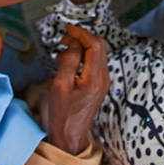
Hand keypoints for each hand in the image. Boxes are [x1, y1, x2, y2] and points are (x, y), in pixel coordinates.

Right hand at [48, 25, 110, 154]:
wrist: (70, 136)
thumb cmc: (63, 114)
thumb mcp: (60, 86)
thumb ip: (68, 61)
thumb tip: (74, 43)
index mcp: (95, 78)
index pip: (94, 45)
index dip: (81, 33)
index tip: (68, 29)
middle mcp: (103, 78)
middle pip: (99, 45)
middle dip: (82, 37)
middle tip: (65, 38)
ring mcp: (103, 81)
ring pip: (97, 52)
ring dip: (82, 45)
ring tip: (64, 49)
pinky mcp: (99, 84)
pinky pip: (94, 62)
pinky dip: (83, 55)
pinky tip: (68, 60)